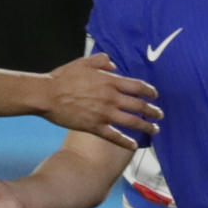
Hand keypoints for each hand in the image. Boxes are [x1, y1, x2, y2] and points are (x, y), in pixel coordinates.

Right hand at [41, 54, 160, 150]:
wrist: (47, 95)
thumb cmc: (62, 78)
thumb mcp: (83, 62)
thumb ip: (101, 61)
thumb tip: (113, 64)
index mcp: (110, 81)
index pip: (138, 86)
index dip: (150, 91)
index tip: (155, 95)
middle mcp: (111, 97)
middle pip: (139, 105)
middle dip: (152, 111)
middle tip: (159, 115)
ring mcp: (104, 113)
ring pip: (132, 122)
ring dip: (146, 126)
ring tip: (154, 130)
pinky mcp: (94, 127)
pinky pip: (115, 136)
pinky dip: (125, 142)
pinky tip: (133, 146)